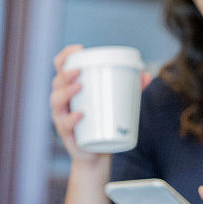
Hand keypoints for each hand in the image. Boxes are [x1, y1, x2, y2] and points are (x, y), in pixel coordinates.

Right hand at [50, 45, 150, 163]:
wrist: (97, 154)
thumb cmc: (104, 123)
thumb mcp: (117, 103)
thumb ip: (131, 89)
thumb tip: (147, 75)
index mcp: (70, 89)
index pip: (61, 68)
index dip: (65, 56)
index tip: (78, 49)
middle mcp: (62, 101)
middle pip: (56, 82)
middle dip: (65, 73)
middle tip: (79, 70)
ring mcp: (62, 117)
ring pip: (55, 101)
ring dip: (65, 92)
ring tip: (79, 87)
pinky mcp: (67, 134)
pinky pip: (64, 125)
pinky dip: (71, 119)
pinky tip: (80, 115)